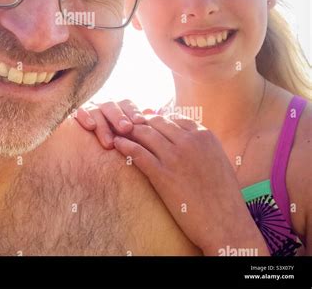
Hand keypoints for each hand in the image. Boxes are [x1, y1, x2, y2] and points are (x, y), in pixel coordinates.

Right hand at [74, 100, 147, 148]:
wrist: (83, 152)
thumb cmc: (115, 142)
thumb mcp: (129, 136)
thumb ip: (138, 125)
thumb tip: (151, 112)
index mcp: (118, 108)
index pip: (127, 105)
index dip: (133, 112)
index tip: (140, 122)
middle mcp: (103, 107)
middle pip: (112, 106)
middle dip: (119, 117)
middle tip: (126, 129)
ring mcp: (89, 110)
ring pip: (96, 111)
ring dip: (104, 125)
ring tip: (109, 142)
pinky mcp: (74, 116)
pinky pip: (79, 112)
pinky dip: (85, 117)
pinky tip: (90, 127)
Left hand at [112, 114, 269, 254]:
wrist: (225, 224)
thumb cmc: (223, 196)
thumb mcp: (218, 160)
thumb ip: (201, 146)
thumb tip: (184, 137)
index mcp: (205, 136)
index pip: (174, 117)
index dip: (158, 119)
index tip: (148, 123)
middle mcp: (190, 141)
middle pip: (157, 122)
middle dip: (142, 122)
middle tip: (129, 125)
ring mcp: (175, 157)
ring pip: (145, 133)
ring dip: (129, 131)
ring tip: (119, 132)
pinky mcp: (162, 174)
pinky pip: (137, 152)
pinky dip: (125, 145)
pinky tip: (117, 144)